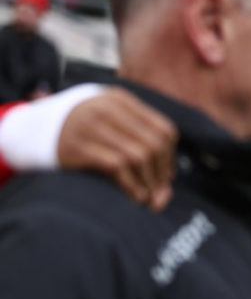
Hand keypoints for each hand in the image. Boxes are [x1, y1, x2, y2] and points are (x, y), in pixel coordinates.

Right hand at [58, 88, 176, 210]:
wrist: (31, 130)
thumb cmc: (81, 132)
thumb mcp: (110, 127)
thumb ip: (140, 148)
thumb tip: (167, 189)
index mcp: (121, 100)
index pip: (165, 129)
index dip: (170, 157)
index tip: (165, 176)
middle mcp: (108, 109)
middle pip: (155, 144)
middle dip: (162, 174)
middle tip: (159, 193)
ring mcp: (92, 126)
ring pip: (139, 155)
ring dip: (149, 182)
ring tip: (147, 198)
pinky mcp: (78, 146)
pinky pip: (117, 166)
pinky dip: (131, 185)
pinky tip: (134, 196)